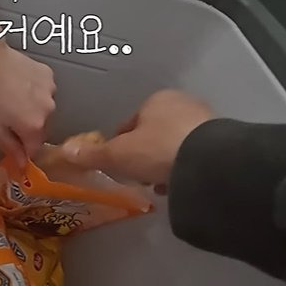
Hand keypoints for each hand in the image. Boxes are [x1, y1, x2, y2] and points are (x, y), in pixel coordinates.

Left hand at [0, 44, 55, 166]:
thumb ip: (10, 147)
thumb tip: (22, 162)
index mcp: (33, 126)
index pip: (35, 148)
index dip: (24, 148)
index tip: (16, 144)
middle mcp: (47, 110)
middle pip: (41, 129)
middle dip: (28, 127)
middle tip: (9, 116)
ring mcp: (51, 91)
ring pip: (44, 109)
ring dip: (33, 108)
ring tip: (13, 97)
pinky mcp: (49, 76)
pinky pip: (45, 91)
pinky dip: (35, 92)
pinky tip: (20, 84)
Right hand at [63, 89, 213, 188]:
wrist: (207, 163)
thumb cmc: (156, 149)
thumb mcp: (118, 155)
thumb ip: (93, 154)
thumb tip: (65, 151)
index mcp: (155, 100)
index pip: (130, 122)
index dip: (121, 144)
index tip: (119, 164)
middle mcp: (181, 103)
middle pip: (154, 133)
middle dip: (145, 154)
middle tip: (140, 176)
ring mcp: (204, 121)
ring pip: (175, 144)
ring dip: (165, 162)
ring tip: (161, 184)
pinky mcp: (220, 140)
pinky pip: (194, 155)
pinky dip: (185, 168)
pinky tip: (181, 185)